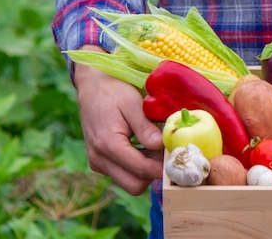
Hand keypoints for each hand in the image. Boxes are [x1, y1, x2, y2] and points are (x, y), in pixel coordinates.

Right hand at [73, 45, 163, 194]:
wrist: (92, 87)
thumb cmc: (114, 92)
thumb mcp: (132, 104)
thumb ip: (145, 128)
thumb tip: (162, 146)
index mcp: (107, 145)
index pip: (140, 169)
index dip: (162, 168)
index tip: (178, 158)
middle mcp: (99, 159)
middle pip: (134, 185)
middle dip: (154, 174)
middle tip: (168, 154)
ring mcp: (98, 163)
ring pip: (130, 182)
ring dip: (147, 171)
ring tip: (158, 148)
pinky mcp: (100, 163)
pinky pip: (124, 174)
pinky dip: (138, 167)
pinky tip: (147, 148)